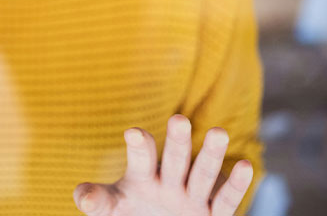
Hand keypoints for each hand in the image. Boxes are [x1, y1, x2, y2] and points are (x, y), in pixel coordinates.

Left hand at [73, 114, 253, 215]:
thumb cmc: (135, 213)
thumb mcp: (115, 207)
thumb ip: (100, 200)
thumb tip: (81, 196)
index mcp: (142, 177)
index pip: (140, 161)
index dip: (138, 147)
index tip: (133, 132)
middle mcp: (169, 181)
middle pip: (173, 159)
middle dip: (175, 142)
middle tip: (177, 119)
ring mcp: (192, 197)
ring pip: (202, 174)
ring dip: (210, 155)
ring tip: (218, 132)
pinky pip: (225, 200)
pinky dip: (234, 184)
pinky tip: (245, 165)